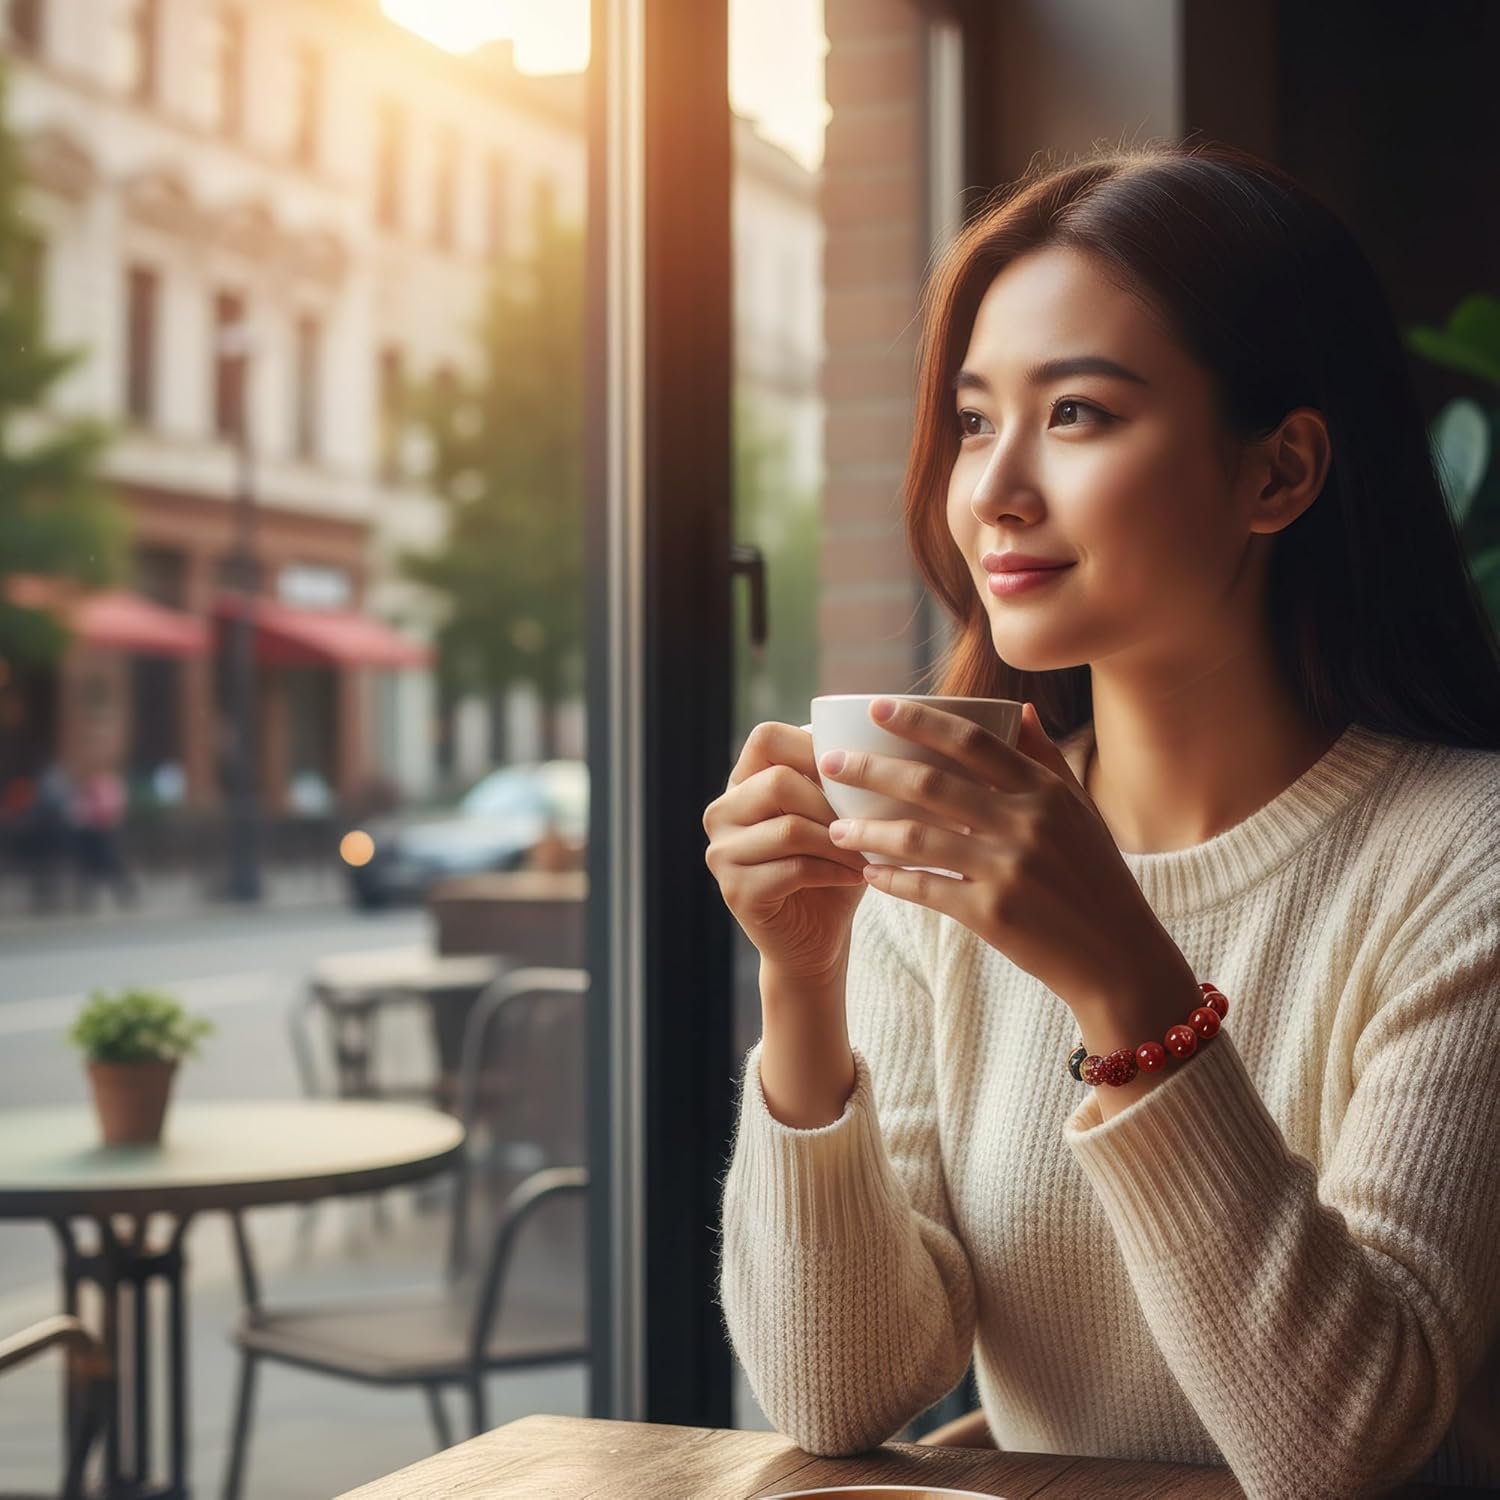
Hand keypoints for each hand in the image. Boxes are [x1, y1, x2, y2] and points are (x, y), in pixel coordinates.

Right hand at [703, 721, 870, 981]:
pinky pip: (792, 869)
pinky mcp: (735, 891)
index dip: (813, 749)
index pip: (765, 738)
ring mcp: (721, 853)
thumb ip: (842, 779)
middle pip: (777, 781)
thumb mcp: (839, 815)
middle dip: (831, 804)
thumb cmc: (833, 866)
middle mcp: (721, 812)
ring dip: (839, 843)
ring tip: (868, 854)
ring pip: (788, 829)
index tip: (852, 774)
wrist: (816, 939)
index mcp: (742, 783)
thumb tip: (877, 740)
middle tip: (865, 824)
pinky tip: (856, 877)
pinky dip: (833, 872)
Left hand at [819, 699, 1183, 1014]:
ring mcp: (1008, 869)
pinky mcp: (992, 914)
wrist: (1118, 958)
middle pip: (930, 784)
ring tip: (834, 829)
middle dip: (871, 770)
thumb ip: (1046, 761)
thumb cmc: (1096, 880)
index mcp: (1044, 792)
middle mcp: (1026, 823)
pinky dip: (892, 880)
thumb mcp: (1081, 813)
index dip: (919, 721)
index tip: (875, 708)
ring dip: (868, 832)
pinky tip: (868, 874)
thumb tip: (1020, 710)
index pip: (972, 741)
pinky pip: (926, 889)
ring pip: (917, 838)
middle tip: (828, 763)